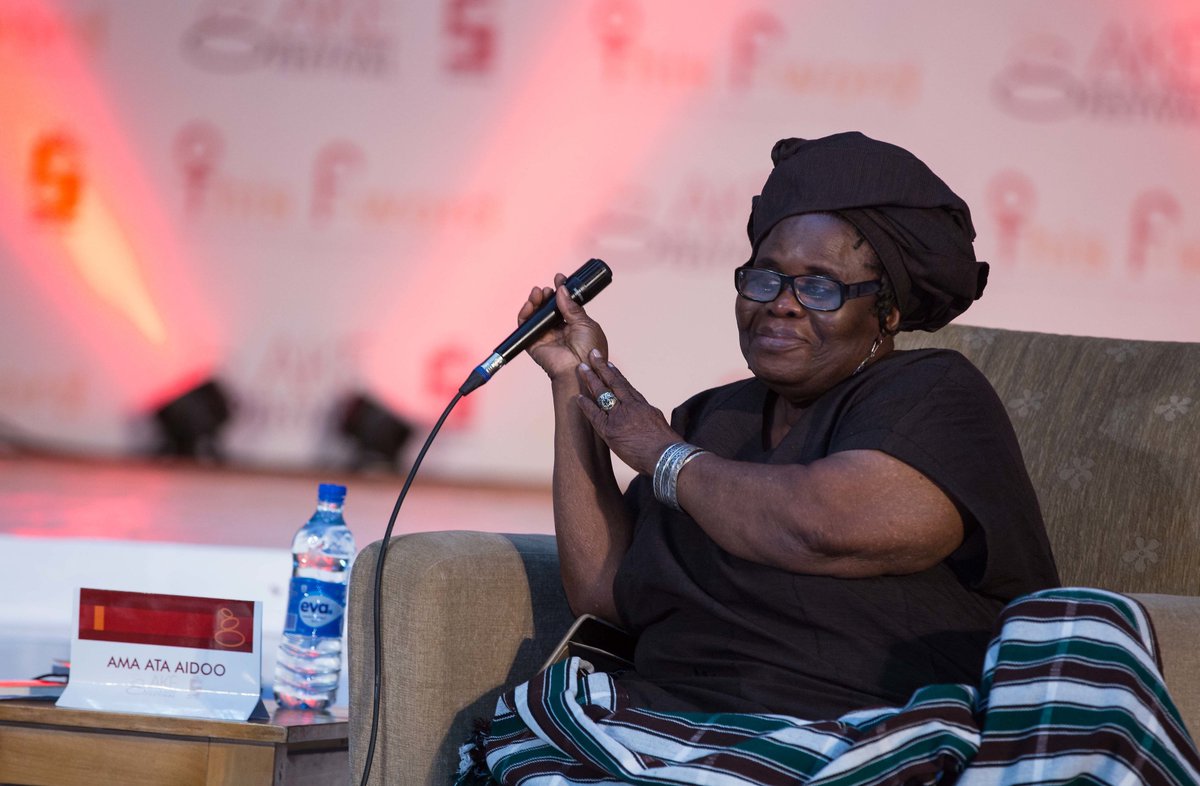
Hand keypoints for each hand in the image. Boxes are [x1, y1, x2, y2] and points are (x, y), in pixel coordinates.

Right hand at [520, 274, 608, 380]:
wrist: (579, 368)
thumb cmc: (589, 350)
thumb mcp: (585, 323)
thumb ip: (572, 307)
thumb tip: (562, 290)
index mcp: (574, 325)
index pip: (564, 305)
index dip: (561, 291)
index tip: (560, 278)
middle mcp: (559, 330)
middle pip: (548, 308)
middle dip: (547, 295)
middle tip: (548, 288)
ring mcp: (546, 336)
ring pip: (536, 315)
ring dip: (536, 301)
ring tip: (539, 292)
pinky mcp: (534, 343)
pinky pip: (525, 326)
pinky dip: (525, 314)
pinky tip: (530, 304)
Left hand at [575, 349, 679, 475]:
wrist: (667, 457)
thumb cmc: (672, 449)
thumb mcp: (669, 428)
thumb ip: (666, 420)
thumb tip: (674, 417)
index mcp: (645, 407)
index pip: (628, 388)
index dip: (617, 375)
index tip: (610, 365)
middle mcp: (632, 407)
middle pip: (614, 383)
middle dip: (602, 367)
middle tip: (592, 354)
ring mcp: (620, 417)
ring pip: (603, 393)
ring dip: (591, 379)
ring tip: (581, 367)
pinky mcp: (611, 430)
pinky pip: (595, 415)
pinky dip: (586, 405)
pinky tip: (578, 397)